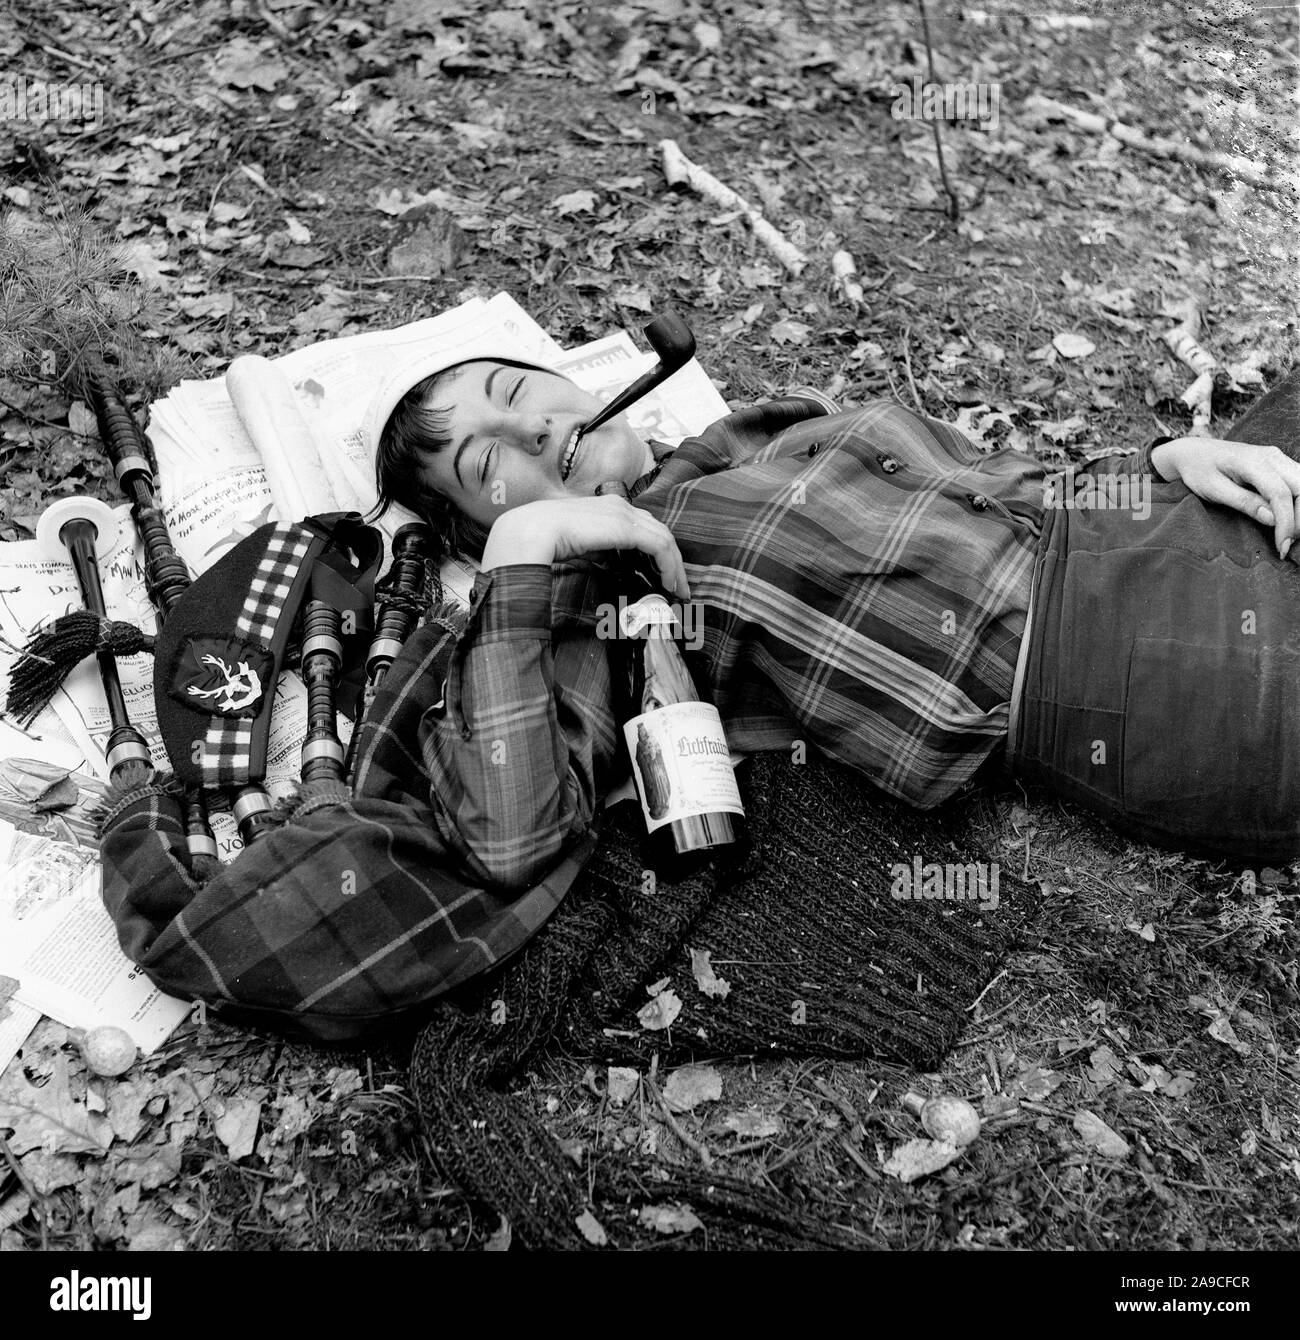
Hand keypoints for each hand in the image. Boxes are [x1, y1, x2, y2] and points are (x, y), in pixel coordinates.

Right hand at [479, 495, 691, 598]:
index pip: (639, 526)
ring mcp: (621, 513)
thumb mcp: (574, 546)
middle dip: (671, 560)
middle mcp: (615, 506)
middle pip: (656, 530)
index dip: (654, 551)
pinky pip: (658, 545)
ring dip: (674, 566)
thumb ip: (594, 551)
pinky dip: (669, 565)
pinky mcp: (625, 526)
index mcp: (601, 507)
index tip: (661, 577)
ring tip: (678, 590)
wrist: (525, 535)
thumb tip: (607, 567)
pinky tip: (670, 584)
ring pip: (662, 537)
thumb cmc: (538, 544)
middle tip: (678, 587)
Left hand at [1151, 437, 1299, 559]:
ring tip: (1287, 534)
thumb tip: (1273, 519)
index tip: (1282, 546)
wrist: (1195, 452)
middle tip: (1286, 542)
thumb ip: (1244, 503)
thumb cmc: (1200, 471)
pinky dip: (1299, 503)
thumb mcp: (1214, 490)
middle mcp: (1272, 456)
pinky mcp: (1281, 464)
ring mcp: (1279, 458)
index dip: (1286, 523)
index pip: (1281, 494)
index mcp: (1253, 462)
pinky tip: (1289, 520)